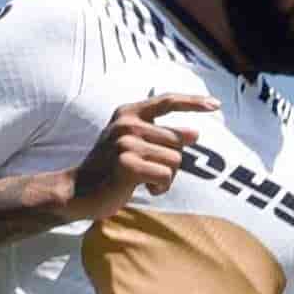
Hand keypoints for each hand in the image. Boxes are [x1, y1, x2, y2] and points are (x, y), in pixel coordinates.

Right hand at [55, 95, 219, 220]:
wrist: (77, 192)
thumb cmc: (109, 169)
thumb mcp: (133, 144)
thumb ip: (161, 136)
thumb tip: (196, 134)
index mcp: (127, 113)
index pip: (167, 101)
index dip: (193, 103)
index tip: (216, 105)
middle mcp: (126, 124)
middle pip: (178, 141)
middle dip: (172, 163)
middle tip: (148, 172)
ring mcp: (126, 143)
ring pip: (175, 161)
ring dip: (166, 178)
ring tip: (142, 181)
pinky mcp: (127, 165)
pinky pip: (165, 176)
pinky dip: (160, 188)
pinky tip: (141, 189)